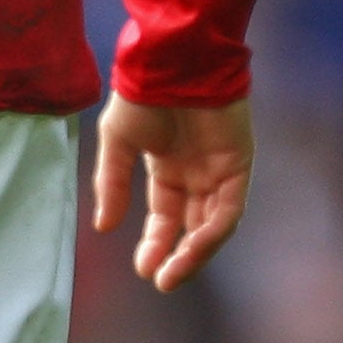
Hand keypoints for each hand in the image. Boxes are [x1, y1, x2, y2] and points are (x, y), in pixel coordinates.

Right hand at [90, 94, 251, 290]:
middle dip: (177, 257)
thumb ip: (113, 183)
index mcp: (168, 168)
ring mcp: (219, 170)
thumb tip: (104, 226)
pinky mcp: (239, 164)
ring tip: (174, 273)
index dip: (155, 244)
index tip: (143, 268)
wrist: (174, 62)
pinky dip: (214, 230)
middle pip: (191, 226)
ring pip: (213, 224)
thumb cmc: (143, 95)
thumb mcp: (117, 141)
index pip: (166, 217)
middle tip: (162, 280)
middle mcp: (196, 173)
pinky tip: (194, 246)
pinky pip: (230, 208)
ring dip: (196, 252)